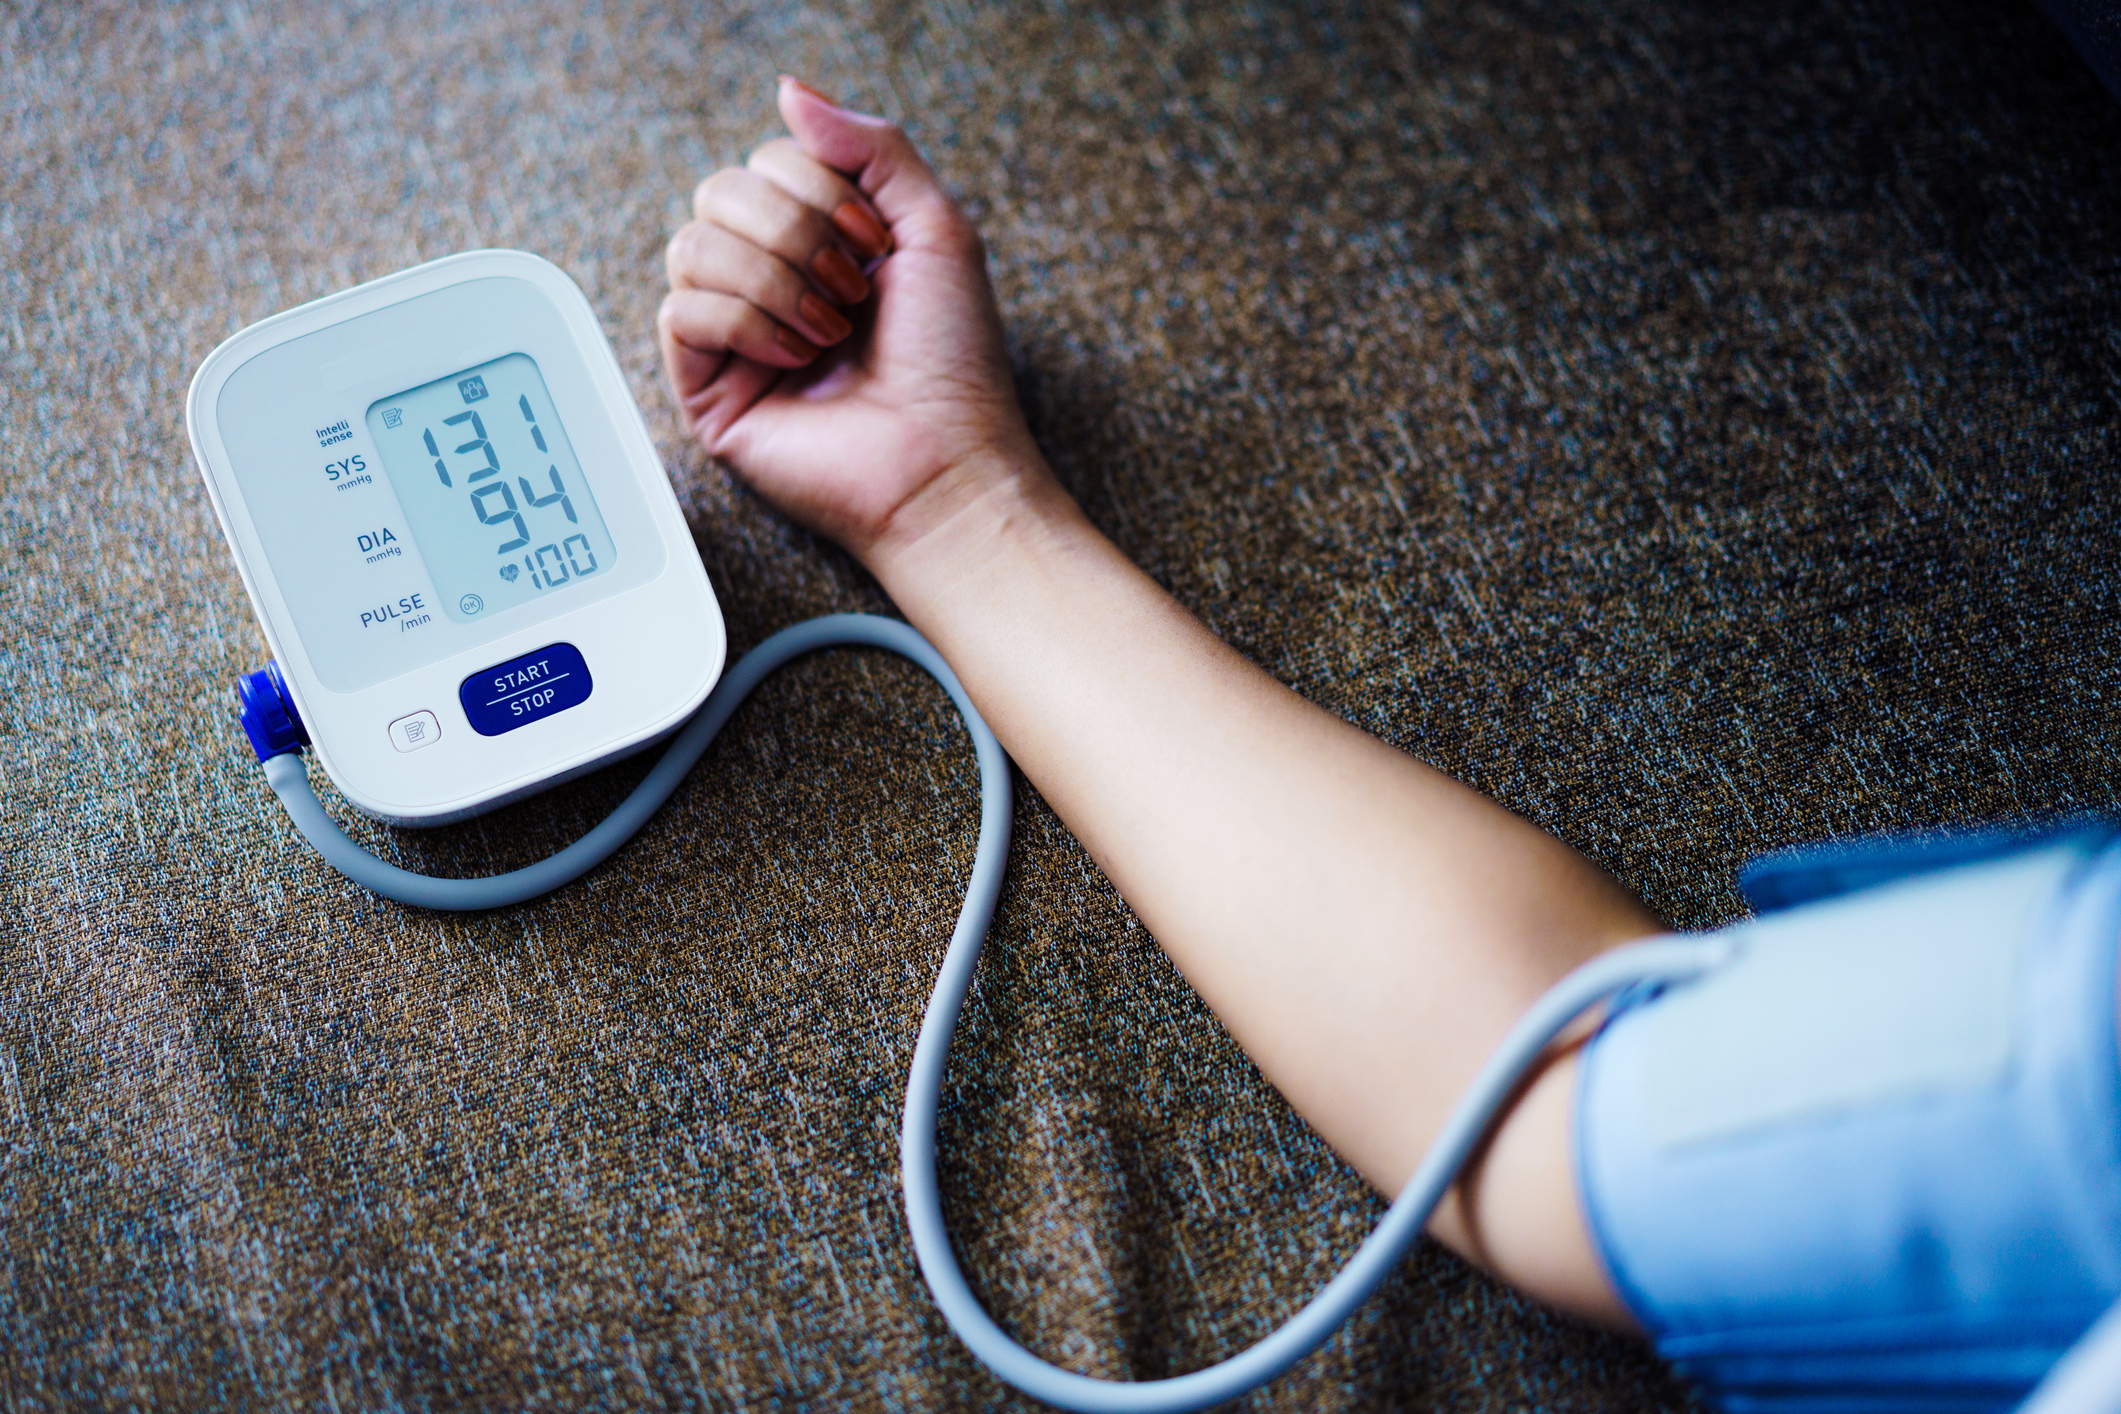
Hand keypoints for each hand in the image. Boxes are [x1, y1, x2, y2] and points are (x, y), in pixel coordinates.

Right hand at [658, 78, 1046, 563]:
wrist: (945, 462)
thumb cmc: (952, 362)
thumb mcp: (935, 228)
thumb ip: (873, 147)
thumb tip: (790, 91)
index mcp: (820, 238)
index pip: (768, 160)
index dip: (820, 190)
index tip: (875, 246)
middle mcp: (770, 278)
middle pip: (719, 191)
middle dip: (794, 232)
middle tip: (853, 292)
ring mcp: (733, 332)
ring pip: (690, 244)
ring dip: (773, 280)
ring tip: (828, 332)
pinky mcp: (706, 386)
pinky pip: (678, 310)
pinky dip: (744, 323)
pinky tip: (794, 358)